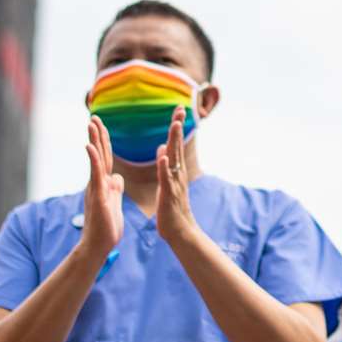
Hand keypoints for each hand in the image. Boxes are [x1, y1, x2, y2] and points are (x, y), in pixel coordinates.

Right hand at [79, 117, 124, 262]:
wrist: (98, 246)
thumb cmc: (106, 228)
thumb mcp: (115, 203)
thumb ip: (115, 189)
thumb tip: (117, 177)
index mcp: (104, 184)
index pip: (106, 158)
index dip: (105, 141)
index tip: (102, 125)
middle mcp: (98, 183)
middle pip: (100, 154)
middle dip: (98, 135)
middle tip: (95, 116)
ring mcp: (96, 188)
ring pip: (96, 160)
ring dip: (94, 141)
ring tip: (91, 124)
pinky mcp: (97, 196)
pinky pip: (95, 175)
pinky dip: (94, 159)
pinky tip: (90, 146)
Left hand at [155, 107, 198, 247]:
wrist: (180, 232)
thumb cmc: (171, 209)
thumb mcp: (166, 183)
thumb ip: (165, 166)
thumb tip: (161, 149)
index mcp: (174, 170)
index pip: (174, 144)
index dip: (176, 126)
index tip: (178, 108)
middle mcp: (177, 174)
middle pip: (177, 146)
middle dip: (178, 126)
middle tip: (181, 108)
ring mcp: (174, 183)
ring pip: (174, 158)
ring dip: (174, 141)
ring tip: (175, 125)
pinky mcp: (168, 195)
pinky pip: (166, 179)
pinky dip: (164, 167)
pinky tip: (162, 156)